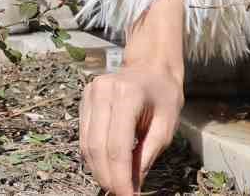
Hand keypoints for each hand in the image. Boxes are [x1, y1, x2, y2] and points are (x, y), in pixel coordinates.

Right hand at [79, 62, 183, 195]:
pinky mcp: (84, 100)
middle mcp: (103, 91)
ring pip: (86, 143)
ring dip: (98, 170)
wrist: (150, 67)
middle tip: (120, 195)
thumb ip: (147, 155)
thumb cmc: (163, 96)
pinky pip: (84, 136)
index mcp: (128, 95)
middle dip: (107, 177)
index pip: (118, 146)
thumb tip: (133, 186)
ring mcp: (89, 94)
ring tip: (113, 185)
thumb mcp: (166, 127)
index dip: (120, 177)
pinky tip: (105, 168)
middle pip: (97, 146)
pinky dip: (93, 157)